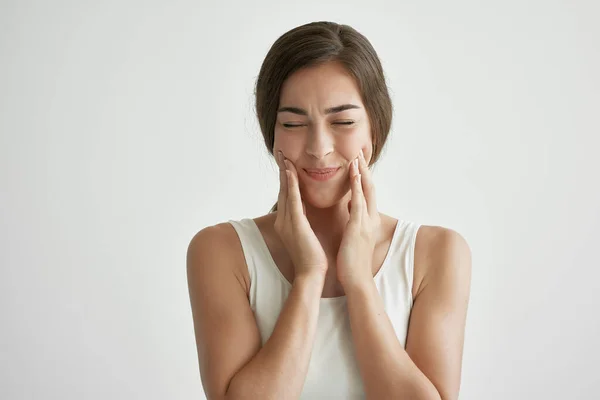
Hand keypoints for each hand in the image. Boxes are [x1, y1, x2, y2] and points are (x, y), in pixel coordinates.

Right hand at [274, 151, 328, 279]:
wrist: (311, 274)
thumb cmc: (312, 257)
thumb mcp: (305, 234)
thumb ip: (302, 220)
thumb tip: (304, 209)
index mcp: (286, 222)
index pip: (286, 195)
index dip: (286, 178)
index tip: (286, 163)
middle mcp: (283, 220)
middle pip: (282, 190)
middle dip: (282, 171)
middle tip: (280, 153)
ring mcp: (287, 222)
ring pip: (285, 192)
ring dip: (285, 173)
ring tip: (284, 157)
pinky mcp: (295, 224)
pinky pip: (293, 201)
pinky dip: (291, 186)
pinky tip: (291, 173)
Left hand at [336, 149, 380, 288]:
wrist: (356, 279)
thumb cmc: (352, 260)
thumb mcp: (354, 234)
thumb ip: (354, 217)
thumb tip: (349, 204)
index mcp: (368, 220)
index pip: (367, 192)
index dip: (363, 176)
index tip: (358, 161)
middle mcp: (369, 218)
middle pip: (369, 187)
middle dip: (365, 169)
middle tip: (359, 151)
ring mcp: (365, 222)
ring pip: (366, 191)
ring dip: (361, 172)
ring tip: (357, 156)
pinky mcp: (358, 227)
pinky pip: (359, 202)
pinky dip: (357, 186)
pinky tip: (354, 173)